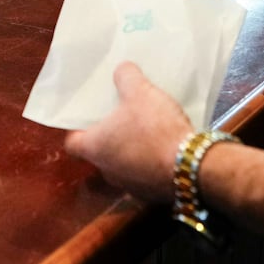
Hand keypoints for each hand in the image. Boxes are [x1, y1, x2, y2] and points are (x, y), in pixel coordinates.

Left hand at [64, 62, 192, 203]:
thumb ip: (126, 77)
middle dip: (108, 136)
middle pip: (99, 152)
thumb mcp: (140, 92)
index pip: (72, 143)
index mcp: (95, 148)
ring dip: (130, 151)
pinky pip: (144, 174)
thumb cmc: (154, 128)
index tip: (87, 117)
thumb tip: (121, 69)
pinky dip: (149, 163)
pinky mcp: (152, 194)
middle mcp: (107, 171)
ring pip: (122, 164)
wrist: (190, 166)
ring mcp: (129, 186)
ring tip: (144, 130)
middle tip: (118, 117)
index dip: (76, 129)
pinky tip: (164, 148)